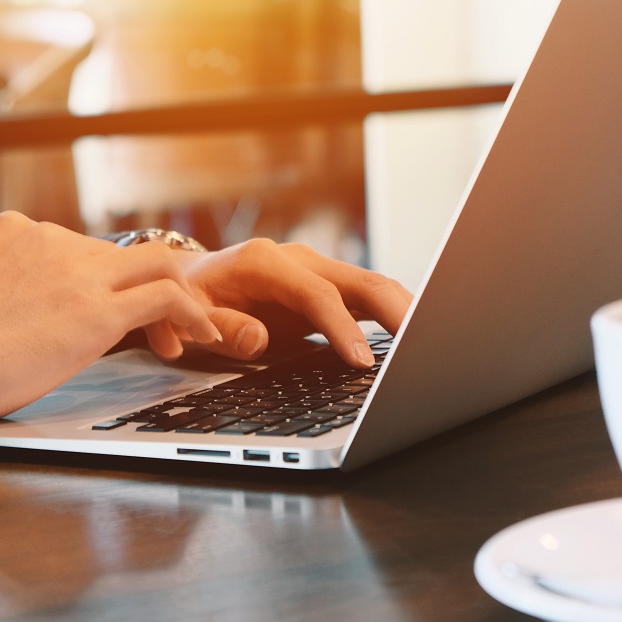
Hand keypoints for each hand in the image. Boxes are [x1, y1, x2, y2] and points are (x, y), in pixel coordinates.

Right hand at [0, 211, 220, 431]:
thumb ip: (13, 287)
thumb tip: (33, 316)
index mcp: (19, 230)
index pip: (88, 247)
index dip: (114, 281)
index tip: (123, 313)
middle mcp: (52, 238)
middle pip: (129, 253)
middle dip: (155, 289)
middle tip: (169, 327)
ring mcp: (77, 271)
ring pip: (159, 265)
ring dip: (182, 301)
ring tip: (192, 337)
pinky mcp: (96, 309)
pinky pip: (166, 296)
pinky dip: (193, 314)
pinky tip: (202, 337)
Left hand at [167, 238, 413, 367]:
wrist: (189, 280)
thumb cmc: (190, 300)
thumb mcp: (190, 316)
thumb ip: (223, 329)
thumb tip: (259, 339)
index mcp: (264, 262)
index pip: (317, 294)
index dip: (342, 327)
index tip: (362, 361)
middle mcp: (298, 259)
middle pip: (360, 280)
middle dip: (397, 311)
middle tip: (423, 346)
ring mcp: (317, 271)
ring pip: (373, 285)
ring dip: (404, 311)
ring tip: (433, 342)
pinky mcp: (328, 287)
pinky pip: (368, 298)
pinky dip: (394, 316)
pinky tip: (415, 338)